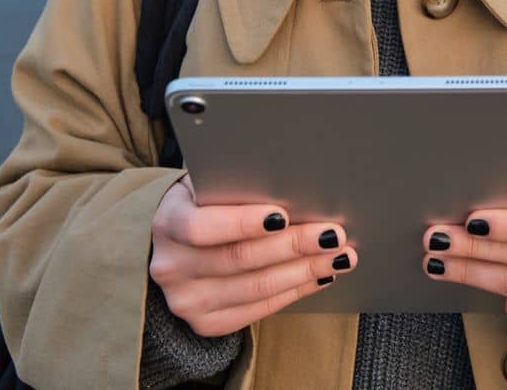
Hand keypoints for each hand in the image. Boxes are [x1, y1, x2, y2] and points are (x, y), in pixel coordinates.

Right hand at [149, 174, 357, 336]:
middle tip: (332, 234)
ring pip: (255, 288)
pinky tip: (319, 275)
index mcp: (168, 222)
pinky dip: (294, 291)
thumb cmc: (204, 203)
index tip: (284, 214)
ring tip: (338, 256)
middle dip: (292, 245)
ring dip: (304, 271)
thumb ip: (236, 183)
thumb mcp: (208, 183)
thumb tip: (291, 183)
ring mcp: (186, 300)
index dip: (243, 222)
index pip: (202, 227)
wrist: (177, 244)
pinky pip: (258, 310)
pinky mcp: (206, 323)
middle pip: (239, 259)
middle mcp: (171, 266)